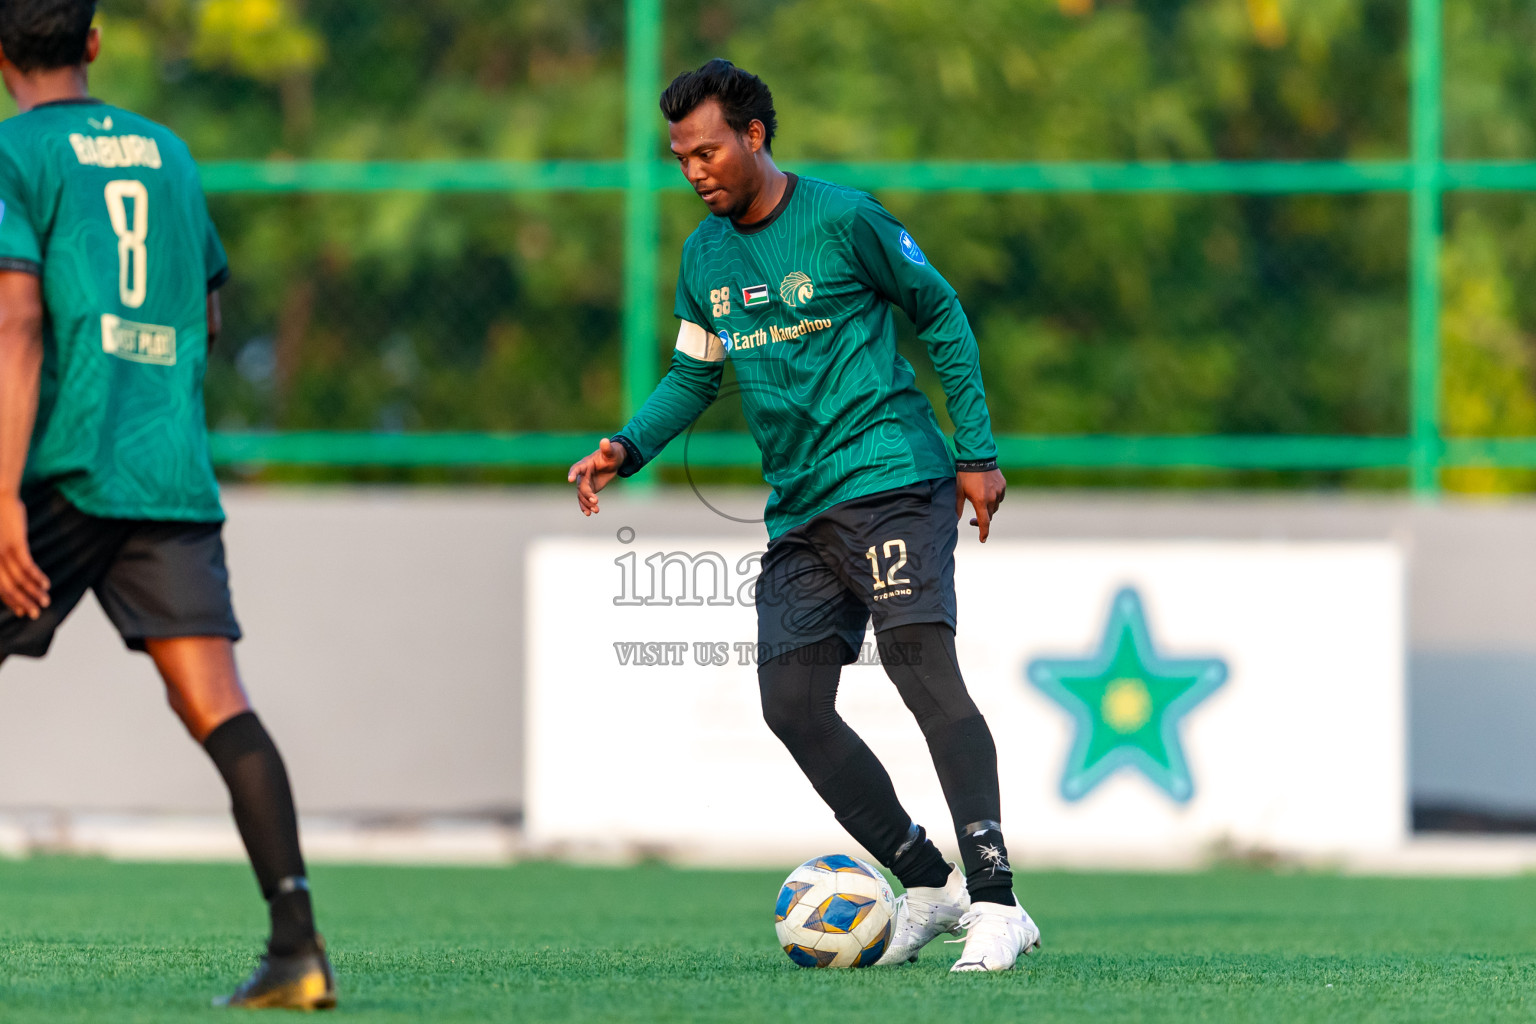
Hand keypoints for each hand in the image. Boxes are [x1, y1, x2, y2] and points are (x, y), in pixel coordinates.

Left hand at [0, 494, 47, 618]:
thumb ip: (2, 556)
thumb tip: (12, 570)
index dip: (11, 601)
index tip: (23, 611)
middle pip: (7, 588)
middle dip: (22, 603)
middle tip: (34, 614)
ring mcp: (2, 552)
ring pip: (18, 580)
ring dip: (33, 593)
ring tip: (45, 602)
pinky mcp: (15, 544)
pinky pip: (27, 565)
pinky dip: (36, 577)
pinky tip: (46, 585)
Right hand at [567, 438, 627, 516]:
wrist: (612, 462)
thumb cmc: (611, 455)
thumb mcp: (611, 452)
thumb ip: (607, 448)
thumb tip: (605, 440)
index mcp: (585, 464)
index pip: (576, 468)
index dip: (573, 473)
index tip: (570, 479)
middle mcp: (582, 474)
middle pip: (581, 486)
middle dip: (587, 494)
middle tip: (596, 501)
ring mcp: (585, 483)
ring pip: (582, 495)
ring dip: (587, 503)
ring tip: (595, 510)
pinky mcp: (589, 490)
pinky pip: (584, 499)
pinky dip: (586, 506)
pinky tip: (589, 513)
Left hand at [956, 469, 1005, 542]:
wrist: (977, 456)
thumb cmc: (965, 474)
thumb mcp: (958, 491)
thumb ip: (957, 507)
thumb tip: (954, 520)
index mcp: (980, 501)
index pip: (984, 522)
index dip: (983, 532)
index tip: (982, 540)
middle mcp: (992, 498)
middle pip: (989, 516)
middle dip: (982, 520)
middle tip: (972, 520)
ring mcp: (999, 491)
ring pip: (995, 507)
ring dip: (988, 509)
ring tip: (979, 503)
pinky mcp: (1003, 485)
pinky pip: (1000, 497)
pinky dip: (994, 499)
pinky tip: (987, 494)